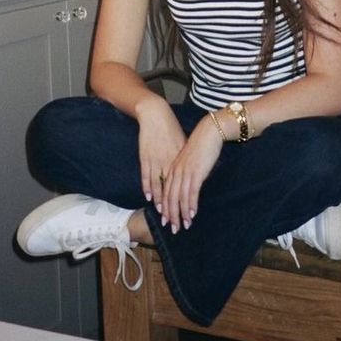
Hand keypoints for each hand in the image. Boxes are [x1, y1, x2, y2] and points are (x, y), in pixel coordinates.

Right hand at [136, 96, 186, 211]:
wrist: (156, 116)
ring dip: (161, 203)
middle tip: (175, 225)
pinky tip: (150, 198)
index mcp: (181, 161)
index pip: (185, 187)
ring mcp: (157, 161)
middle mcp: (170, 163)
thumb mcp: (183, 144)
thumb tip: (194, 171)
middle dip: (174, 210)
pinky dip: (148, 188)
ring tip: (163, 216)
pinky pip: (147, 176)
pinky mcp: (146, 157)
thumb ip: (186, 159)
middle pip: (173, 192)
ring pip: (160, 187)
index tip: (189, 217)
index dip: (187, 203)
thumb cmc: (171, 129)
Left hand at [160, 115, 222, 232]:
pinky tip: (192, 213)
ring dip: (182, 213)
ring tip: (185, 225)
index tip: (166, 220)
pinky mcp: (195, 172)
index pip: (166, 192)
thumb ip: (186, 172)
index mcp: (173, 168)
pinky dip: (191, 204)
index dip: (165, 207)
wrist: (208, 132)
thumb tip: (188, 185)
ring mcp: (185, 172)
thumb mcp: (189, 160)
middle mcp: (176, 172)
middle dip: (171, 215)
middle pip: (171, 197)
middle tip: (173, 228)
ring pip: (180, 197)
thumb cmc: (201, 146)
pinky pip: (191, 192)